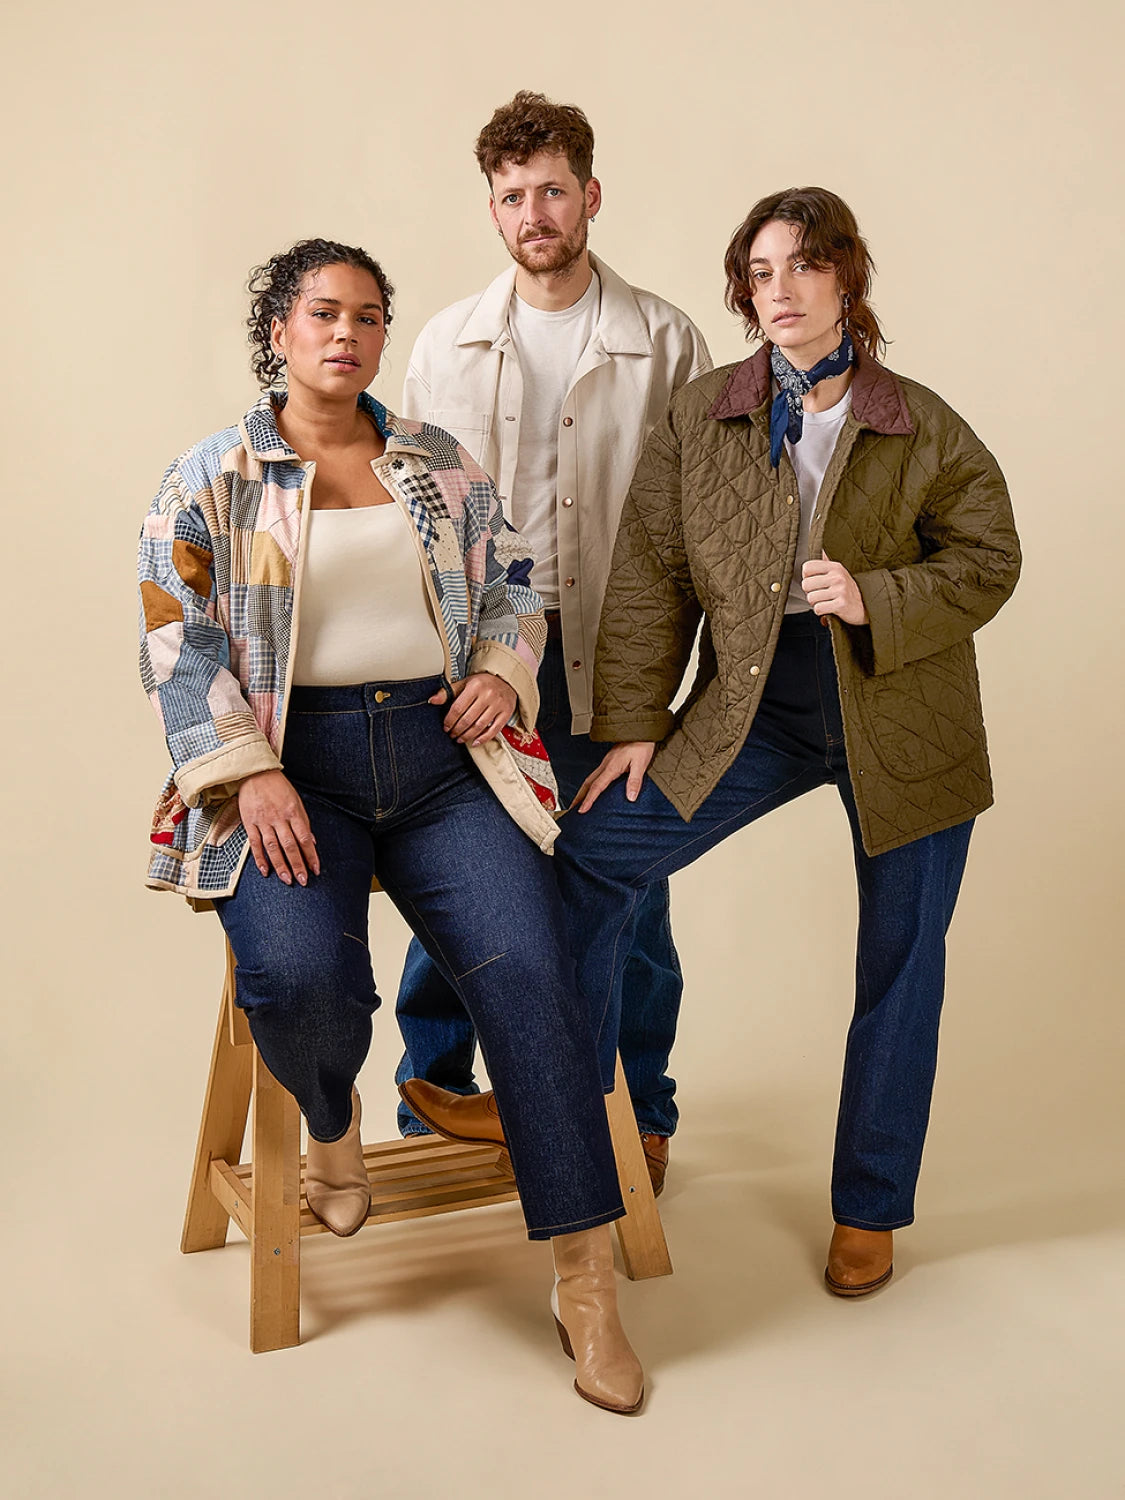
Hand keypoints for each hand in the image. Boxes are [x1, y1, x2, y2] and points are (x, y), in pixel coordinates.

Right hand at [238, 770, 319, 885]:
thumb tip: (312, 842)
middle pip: (290, 845)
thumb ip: (304, 823)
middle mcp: (279, 818)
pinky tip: (266, 871)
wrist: (256, 773)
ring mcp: (263, 821)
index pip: (305, 838)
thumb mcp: (297, 801)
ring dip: (280, 865)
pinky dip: (260, 859)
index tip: (316, 869)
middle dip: (297, 865)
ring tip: (287, 880)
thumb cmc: (279, 788)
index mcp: (293, 812)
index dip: (311, 855)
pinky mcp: (249, 823)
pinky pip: (255, 844)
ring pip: (273, 847)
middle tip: (303, 880)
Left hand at [430, 673, 517, 744]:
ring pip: (479, 726)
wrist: (506, 680)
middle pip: (468, 719)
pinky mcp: (506, 713)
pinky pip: (494, 730)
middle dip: (457, 730)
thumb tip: (432, 700)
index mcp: (475, 686)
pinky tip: (475, 742)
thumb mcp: (464, 683)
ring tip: (460, 739)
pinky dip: (483, 738)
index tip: (446, 726)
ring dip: (467, 736)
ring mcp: (498, 705)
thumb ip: (447, 692)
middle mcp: (488, 695)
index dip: (449, 720)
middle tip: (452, 734)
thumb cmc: (483, 683)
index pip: (458, 708)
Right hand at [574, 742, 655, 812]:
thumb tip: (630, 797)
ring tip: (579, 801)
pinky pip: (596, 775)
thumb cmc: (641, 745)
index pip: (597, 787)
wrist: (640, 730)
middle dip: (579, 797)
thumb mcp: (641, 764)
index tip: (582, 810)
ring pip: (590, 779)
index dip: (589, 799)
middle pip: (587, 783)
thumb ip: (634, 781)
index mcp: (611, 767)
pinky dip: (590, 784)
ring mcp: (606, 762)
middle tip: (573, 808)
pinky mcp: (609, 761)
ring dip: (583, 791)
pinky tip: (593, 788)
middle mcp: (605, 765)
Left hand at [801, 550, 868, 624]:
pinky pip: (818, 609)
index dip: (807, 577)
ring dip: (816, 603)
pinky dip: (821, 611)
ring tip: (826, 601)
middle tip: (821, 594)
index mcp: (835, 567)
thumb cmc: (847, 590)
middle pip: (806, 584)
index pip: (807, 568)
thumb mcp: (839, 573)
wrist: (864, 606)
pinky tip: (830, 608)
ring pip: (811, 598)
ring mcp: (840, 590)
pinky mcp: (841, 604)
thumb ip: (826, 562)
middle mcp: (837, 576)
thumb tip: (820, 549)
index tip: (815, 582)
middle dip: (810, 592)